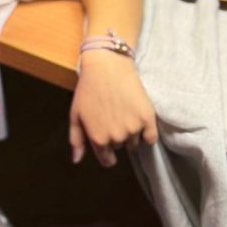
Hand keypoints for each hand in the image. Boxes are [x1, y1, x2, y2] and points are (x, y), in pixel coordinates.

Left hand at [69, 51, 157, 167]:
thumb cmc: (88, 88)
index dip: (107, 154)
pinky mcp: (147, 118)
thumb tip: (77, 161)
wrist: (108, 65)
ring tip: (125, 112)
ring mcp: (133, 128)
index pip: (107, 160)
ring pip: (135, 142)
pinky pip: (151, 138)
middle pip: (120, 146)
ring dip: (131, 132)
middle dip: (116, 135)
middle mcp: (116, 137)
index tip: (109, 147)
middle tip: (113, 115)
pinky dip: (147, 133)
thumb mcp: (76, 114)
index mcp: (98, 138)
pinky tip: (140, 120)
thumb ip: (76, 140)